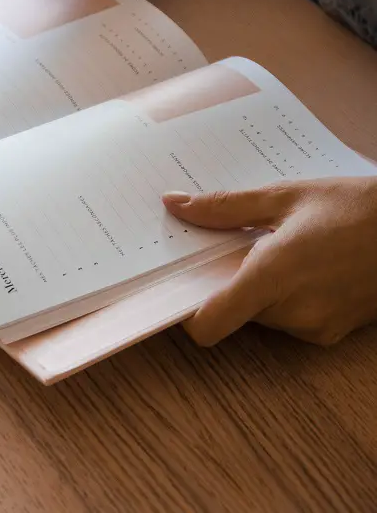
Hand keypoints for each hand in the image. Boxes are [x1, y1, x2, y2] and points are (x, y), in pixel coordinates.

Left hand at [163, 177, 376, 345]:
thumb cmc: (354, 206)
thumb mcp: (284, 196)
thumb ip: (224, 206)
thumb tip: (174, 204)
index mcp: (274, 276)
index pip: (209, 324)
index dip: (184, 312)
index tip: (177, 283)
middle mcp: (292, 312)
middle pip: (232, 313)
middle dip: (224, 281)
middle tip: (227, 242)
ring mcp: (315, 328)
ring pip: (260, 315)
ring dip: (256, 286)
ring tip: (272, 244)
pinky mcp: (332, 333)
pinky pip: (288, 319)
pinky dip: (282, 296)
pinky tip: (298, 261)